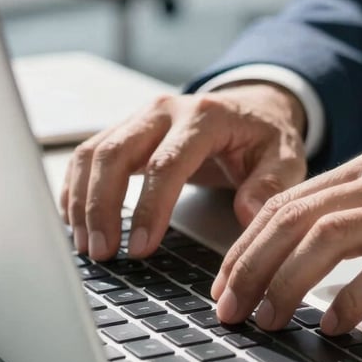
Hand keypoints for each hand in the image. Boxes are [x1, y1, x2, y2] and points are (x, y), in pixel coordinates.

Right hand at [60, 82, 306, 260]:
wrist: (253, 108)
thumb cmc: (265, 136)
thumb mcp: (285, 156)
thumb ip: (271, 183)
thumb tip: (248, 213)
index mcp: (205, 116)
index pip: (167, 162)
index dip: (150, 207)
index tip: (141, 247)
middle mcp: (165, 110)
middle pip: (116, 154)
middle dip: (101, 206)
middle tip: (101, 252)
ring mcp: (140, 117)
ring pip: (94, 153)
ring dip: (82, 201)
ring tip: (88, 246)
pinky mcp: (126, 130)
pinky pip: (88, 155)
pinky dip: (76, 188)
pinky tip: (75, 222)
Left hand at [211, 149, 361, 333]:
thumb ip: (355, 217)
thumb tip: (294, 258)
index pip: (287, 202)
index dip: (246, 244)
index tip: (224, 283)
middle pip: (297, 218)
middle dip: (252, 266)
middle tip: (229, 308)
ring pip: (330, 238)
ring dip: (288, 283)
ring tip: (269, 319)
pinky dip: (352, 299)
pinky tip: (334, 324)